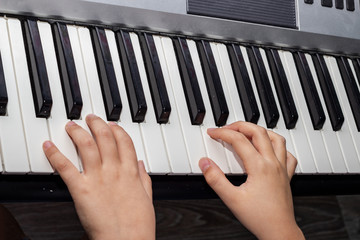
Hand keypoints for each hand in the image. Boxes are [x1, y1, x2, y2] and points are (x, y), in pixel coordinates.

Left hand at [43, 114, 154, 239]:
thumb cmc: (137, 224)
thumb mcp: (147, 198)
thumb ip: (143, 178)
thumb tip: (140, 164)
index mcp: (130, 172)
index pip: (124, 142)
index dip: (117, 130)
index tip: (111, 125)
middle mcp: (114, 170)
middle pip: (105, 138)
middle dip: (97, 124)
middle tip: (90, 118)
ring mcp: (98, 178)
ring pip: (87, 146)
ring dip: (77, 132)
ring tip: (71, 126)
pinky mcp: (81, 189)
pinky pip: (66, 167)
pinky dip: (55, 154)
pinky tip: (49, 146)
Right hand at [199, 121, 303, 239]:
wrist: (279, 231)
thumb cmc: (259, 217)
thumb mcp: (231, 199)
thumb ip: (215, 179)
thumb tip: (205, 163)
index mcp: (259, 166)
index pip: (239, 140)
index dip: (223, 133)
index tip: (213, 133)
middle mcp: (272, 163)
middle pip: (258, 132)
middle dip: (240, 125)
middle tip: (226, 128)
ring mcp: (282, 168)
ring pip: (276, 138)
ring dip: (260, 131)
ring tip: (247, 132)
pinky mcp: (287, 175)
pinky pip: (288, 154)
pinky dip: (278, 146)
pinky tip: (270, 150)